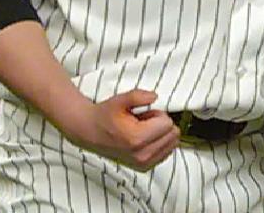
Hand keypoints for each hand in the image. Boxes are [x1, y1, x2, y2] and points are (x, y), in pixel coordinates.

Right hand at [60, 90, 179, 171]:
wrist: (90, 132)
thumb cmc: (104, 116)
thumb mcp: (120, 100)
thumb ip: (139, 96)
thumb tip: (155, 97)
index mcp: (137, 139)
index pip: (168, 124)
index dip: (157, 115)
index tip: (143, 115)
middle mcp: (141, 154)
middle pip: (173, 135)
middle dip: (161, 124)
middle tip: (143, 122)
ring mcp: (143, 163)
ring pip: (172, 144)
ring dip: (160, 134)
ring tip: (142, 131)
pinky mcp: (144, 167)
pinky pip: (167, 153)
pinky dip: (159, 143)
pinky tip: (143, 140)